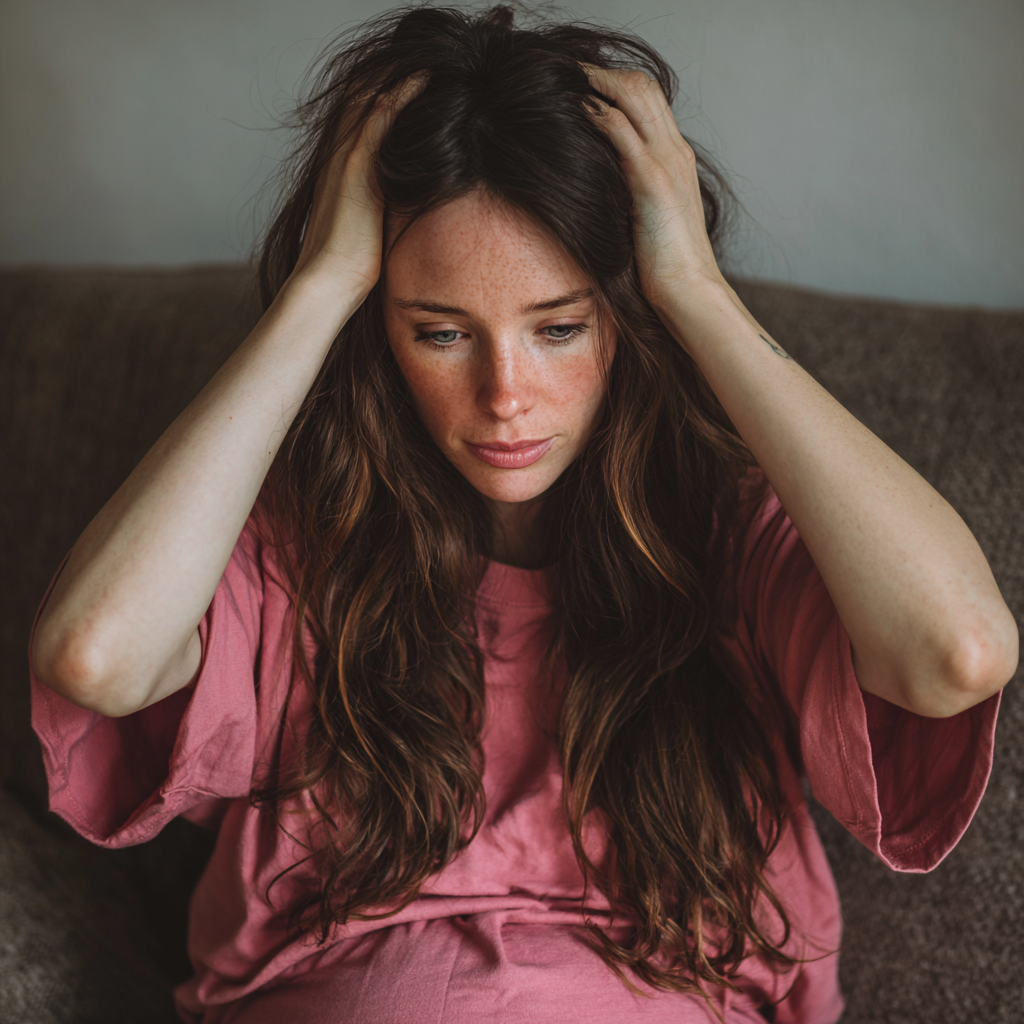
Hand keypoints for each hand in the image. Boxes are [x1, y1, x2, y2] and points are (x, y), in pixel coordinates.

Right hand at [291, 75, 426, 296]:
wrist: (328, 281)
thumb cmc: (349, 267)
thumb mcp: (368, 229)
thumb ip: (380, 209)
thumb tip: (404, 210)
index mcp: (340, 169)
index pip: (361, 117)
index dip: (385, 94)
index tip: (415, 82)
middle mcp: (339, 155)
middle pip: (363, 97)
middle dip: (393, 75)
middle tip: (426, 60)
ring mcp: (346, 158)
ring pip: (371, 98)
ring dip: (401, 76)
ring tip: (431, 60)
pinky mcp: (357, 167)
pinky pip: (380, 117)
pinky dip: (403, 94)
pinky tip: (426, 79)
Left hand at [583, 66, 726, 310]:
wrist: (689, 291)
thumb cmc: (665, 268)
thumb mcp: (647, 222)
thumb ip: (631, 197)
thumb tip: (601, 192)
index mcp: (676, 160)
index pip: (650, 102)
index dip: (616, 86)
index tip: (582, 87)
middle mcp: (675, 152)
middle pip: (643, 86)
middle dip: (602, 73)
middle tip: (565, 74)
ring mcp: (666, 162)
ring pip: (634, 94)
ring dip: (595, 81)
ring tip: (562, 81)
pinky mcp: (652, 180)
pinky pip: (620, 128)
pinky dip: (595, 112)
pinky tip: (571, 110)